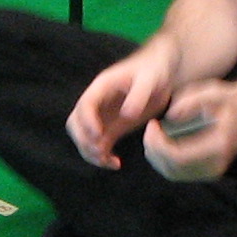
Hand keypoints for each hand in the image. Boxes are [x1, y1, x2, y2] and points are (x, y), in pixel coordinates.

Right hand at [66, 48, 177, 168]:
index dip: (87, 121)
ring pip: (83, 137)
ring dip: (90, 152)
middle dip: (84, 140)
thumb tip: (127, 114)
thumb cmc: (153, 72)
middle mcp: (96, 102)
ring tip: (109, 162)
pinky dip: (102, 157)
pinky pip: (97, 145)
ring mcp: (101, 117)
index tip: (98, 135)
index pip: (85, 104)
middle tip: (101, 152)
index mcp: (102, 86)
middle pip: (75, 123)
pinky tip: (116, 164)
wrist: (160, 74)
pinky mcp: (110, 129)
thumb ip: (139, 95)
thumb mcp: (149, 80)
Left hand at [143, 76, 236, 180]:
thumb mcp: (213, 92)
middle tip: (150, 128)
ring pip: (173, 173)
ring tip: (154, 134)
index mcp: (219, 146)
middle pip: (173, 169)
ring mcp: (212, 171)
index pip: (179, 157)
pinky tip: (161, 142)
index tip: (152, 125)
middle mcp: (217, 164)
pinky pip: (178, 173)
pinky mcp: (206, 172)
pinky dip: (164, 160)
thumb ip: (191, 101)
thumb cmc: (229, 100)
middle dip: (154, 150)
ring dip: (157, 156)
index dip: (158, 144)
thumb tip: (171, 116)